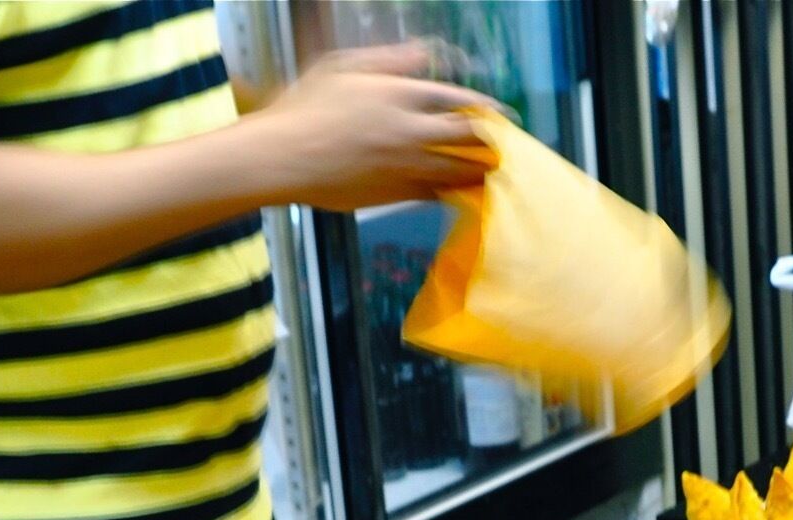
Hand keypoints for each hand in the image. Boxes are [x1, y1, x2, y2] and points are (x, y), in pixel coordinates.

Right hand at [253, 50, 493, 213]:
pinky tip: (465, 193)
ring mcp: (407, 164)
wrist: (284, 157)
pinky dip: (456, 193)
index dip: (486, 108)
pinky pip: (439, 194)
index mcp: (401, 93)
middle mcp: (411, 129)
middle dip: (494, 142)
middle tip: (507, 146)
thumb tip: (423, 52)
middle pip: (470, 137)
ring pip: (461, 170)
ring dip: (482, 170)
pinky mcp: (397, 192)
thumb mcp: (343, 67)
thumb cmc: (306, 107)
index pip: (459, 100)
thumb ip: (389, 59)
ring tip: (495, 171)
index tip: (502, 114)